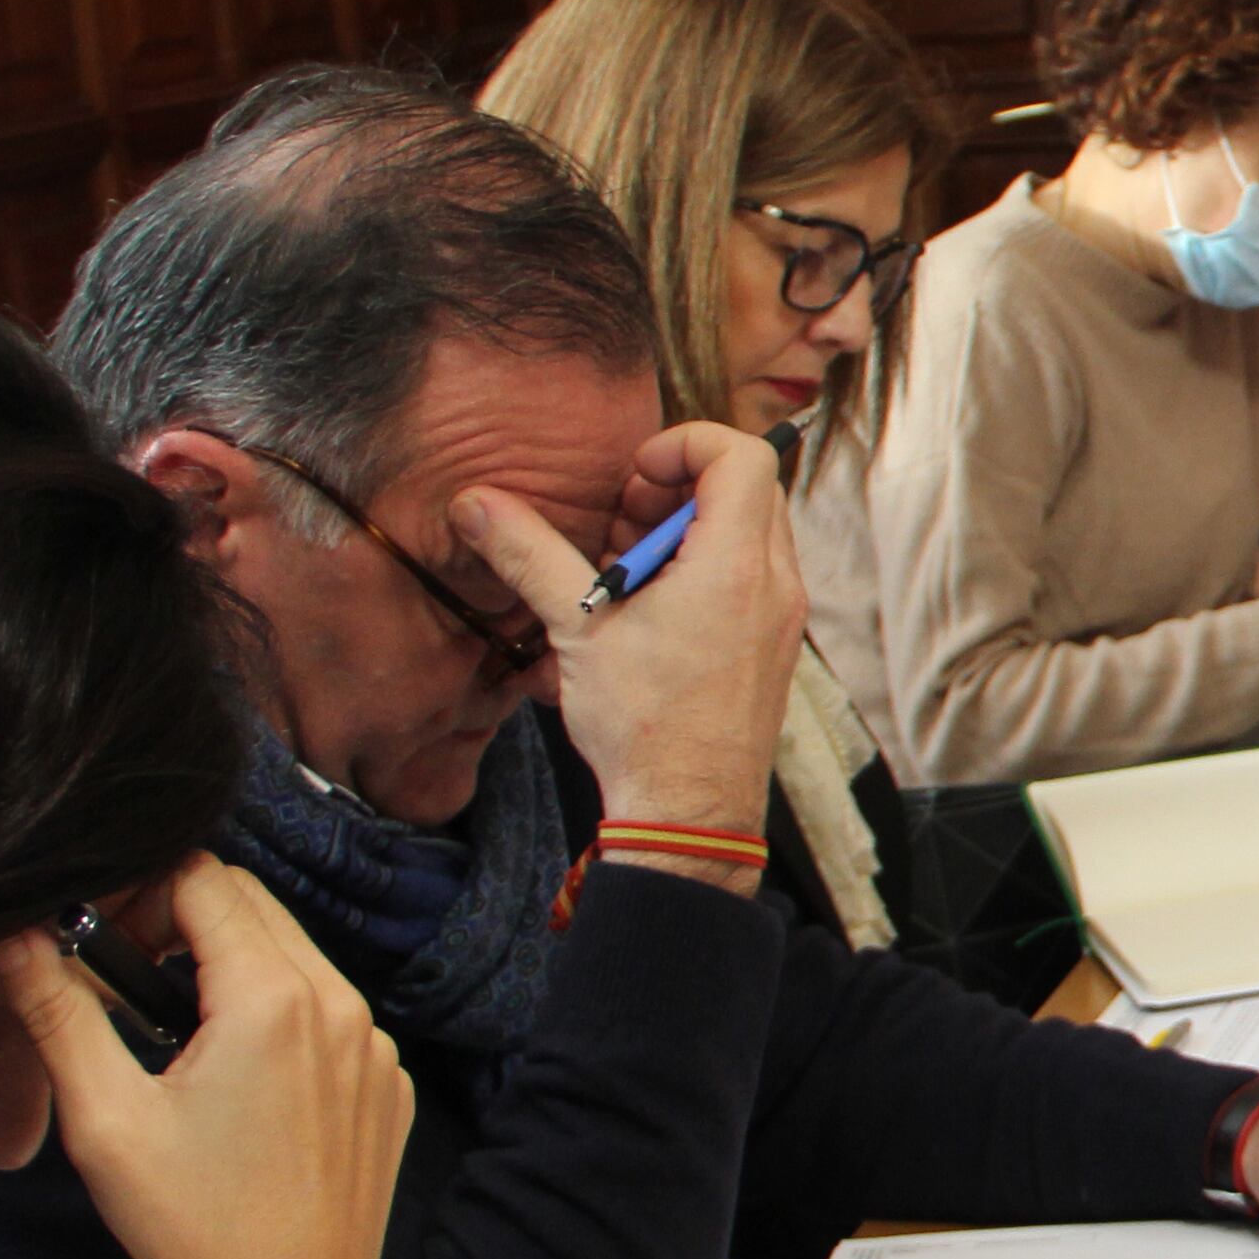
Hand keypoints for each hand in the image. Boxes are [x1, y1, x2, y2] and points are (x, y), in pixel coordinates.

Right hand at [0, 860, 411, 1258]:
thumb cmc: (192, 1226)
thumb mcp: (104, 1114)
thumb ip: (56, 1010)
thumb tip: (9, 933)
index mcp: (274, 999)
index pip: (202, 878)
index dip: (138, 893)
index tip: (100, 941)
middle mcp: (342, 1008)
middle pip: (253, 907)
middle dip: (182, 922)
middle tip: (127, 982)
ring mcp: (374, 1047)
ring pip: (296, 959)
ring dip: (231, 970)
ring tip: (173, 1034)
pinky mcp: (386, 1086)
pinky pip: (331, 1016)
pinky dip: (280, 1018)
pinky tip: (234, 1081)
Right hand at [457, 423, 804, 839]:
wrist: (690, 813)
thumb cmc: (646, 728)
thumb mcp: (578, 629)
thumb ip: (529, 554)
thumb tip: (477, 505)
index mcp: (737, 565)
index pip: (743, 454)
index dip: (684, 445)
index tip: (633, 480)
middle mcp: (776, 584)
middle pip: (744, 489)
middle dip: (673, 493)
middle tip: (617, 532)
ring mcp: (781, 617)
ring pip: (745, 534)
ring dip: (681, 536)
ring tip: (623, 578)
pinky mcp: (772, 646)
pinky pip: (746, 579)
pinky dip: (699, 574)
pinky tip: (644, 615)